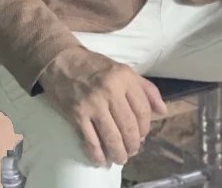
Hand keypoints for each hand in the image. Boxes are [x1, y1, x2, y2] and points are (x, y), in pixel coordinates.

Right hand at [38, 46, 167, 166]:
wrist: (58, 60)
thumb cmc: (92, 66)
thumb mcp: (123, 70)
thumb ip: (146, 89)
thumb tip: (163, 112)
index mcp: (124, 78)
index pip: (143, 111)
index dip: (146, 128)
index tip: (142, 135)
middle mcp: (110, 91)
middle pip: (129, 128)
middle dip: (133, 145)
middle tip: (132, 151)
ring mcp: (92, 104)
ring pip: (112, 137)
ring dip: (118, 153)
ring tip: (119, 158)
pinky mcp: (76, 114)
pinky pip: (90, 140)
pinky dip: (97, 154)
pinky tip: (100, 160)